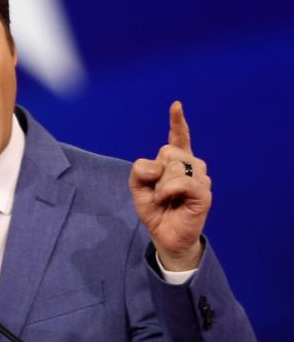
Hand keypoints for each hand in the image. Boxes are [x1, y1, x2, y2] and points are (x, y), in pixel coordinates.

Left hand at [129, 101, 211, 270]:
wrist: (164, 236)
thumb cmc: (156, 211)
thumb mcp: (138, 188)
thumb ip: (139, 171)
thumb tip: (157, 165)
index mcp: (177, 163)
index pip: (179, 138)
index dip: (178, 122)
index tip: (176, 105)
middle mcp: (192, 167)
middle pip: (168, 151)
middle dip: (155, 173)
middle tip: (159, 193)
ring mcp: (200, 179)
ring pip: (174, 166)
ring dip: (161, 185)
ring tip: (165, 199)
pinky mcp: (203, 193)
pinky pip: (182, 182)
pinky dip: (168, 190)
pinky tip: (167, 199)